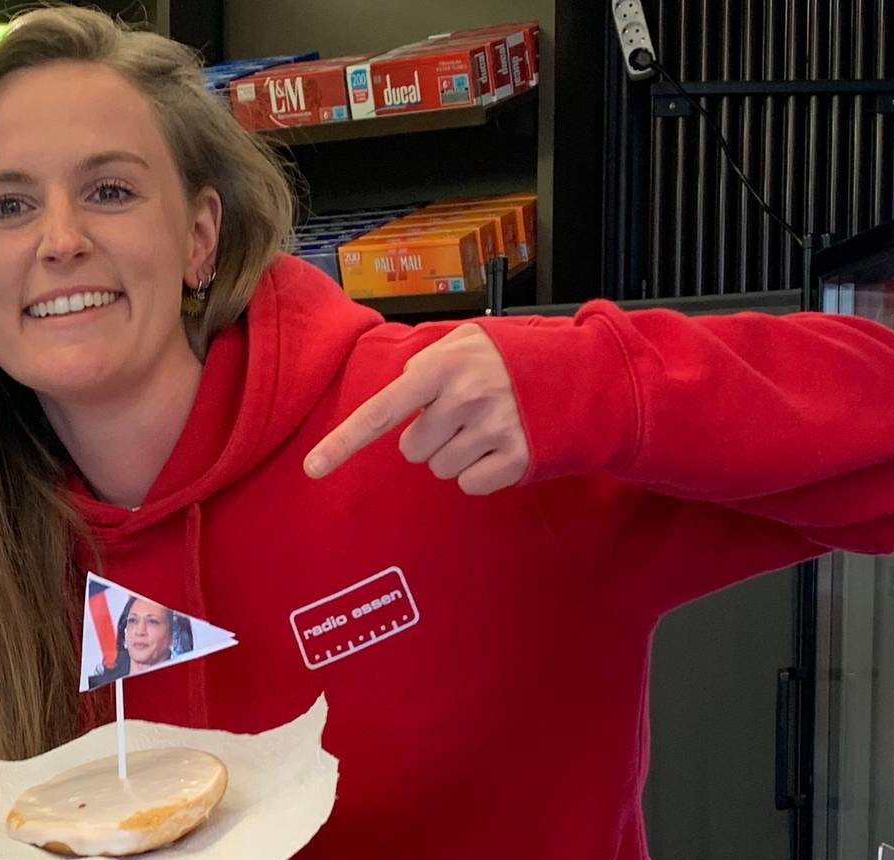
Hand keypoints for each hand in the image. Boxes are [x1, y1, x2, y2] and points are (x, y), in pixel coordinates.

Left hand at [303, 325, 528, 494]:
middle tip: (464, 413)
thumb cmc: (510, 357)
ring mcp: (493, 430)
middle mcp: (464, 398)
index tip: (313, 469)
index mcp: (442, 366)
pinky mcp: (517, 459)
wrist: (580, 371)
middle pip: (413, 450)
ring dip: (457, 453)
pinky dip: (482, 472)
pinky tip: (502, 447)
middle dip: (432, 436)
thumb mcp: (466, 341)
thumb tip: (395, 393)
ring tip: (487, 426)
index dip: (344, 442)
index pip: (381, 411)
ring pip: (440, 469)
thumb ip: (425, 363)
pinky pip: (471, 485)